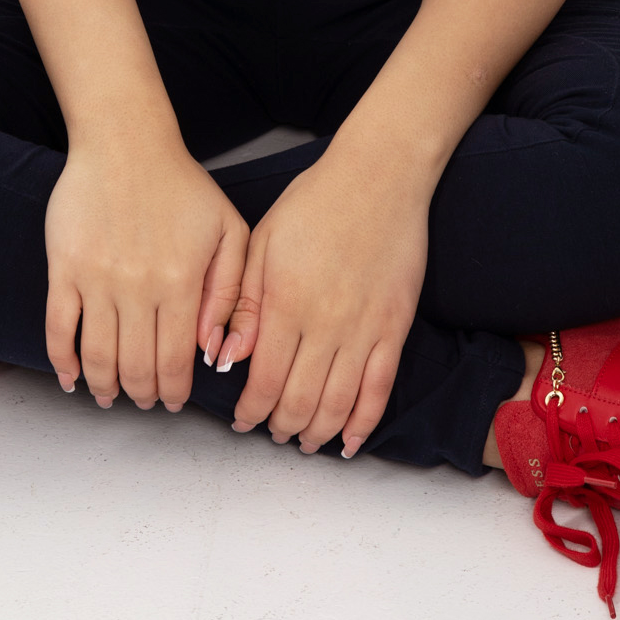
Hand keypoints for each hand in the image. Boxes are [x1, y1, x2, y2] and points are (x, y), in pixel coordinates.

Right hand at [45, 136, 248, 411]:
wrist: (125, 142)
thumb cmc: (181, 184)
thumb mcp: (229, 229)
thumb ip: (231, 292)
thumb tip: (215, 350)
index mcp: (181, 283)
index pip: (176, 361)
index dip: (175, 391)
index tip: (174, 401)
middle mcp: (138, 288)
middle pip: (136, 368)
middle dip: (142, 395)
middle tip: (145, 400)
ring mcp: (97, 279)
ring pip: (98, 357)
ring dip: (104, 387)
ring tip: (110, 396)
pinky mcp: (64, 268)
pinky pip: (58, 328)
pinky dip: (62, 362)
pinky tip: (71, 377)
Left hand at [216, 149, 428, 454]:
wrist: (378, 177)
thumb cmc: (315, 202)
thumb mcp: (263, 242)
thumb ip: (243, 303)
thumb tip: (225, 357)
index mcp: (285, 303)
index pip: (263, 380)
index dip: (250, 410)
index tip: (242, 419)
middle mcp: (324, 324)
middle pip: (299, 401)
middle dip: (280, 427)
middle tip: (271, 432)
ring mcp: (364, 329)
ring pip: (337, 405)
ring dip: (317, 433)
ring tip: (304, 441)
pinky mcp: (395, 328)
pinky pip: (379, 390)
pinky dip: (363, 424)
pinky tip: (348, 441)